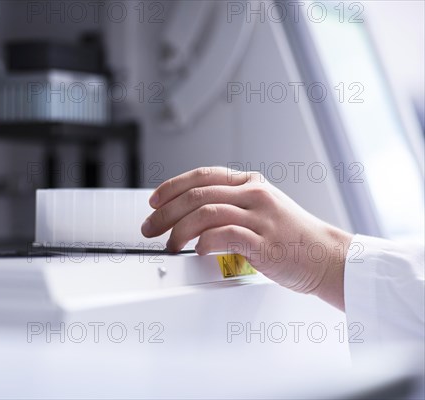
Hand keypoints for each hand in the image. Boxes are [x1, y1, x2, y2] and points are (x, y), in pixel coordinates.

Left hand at [141, 167, 352, 309]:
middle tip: (150, 227)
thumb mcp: (261, 208)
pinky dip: (204, 242)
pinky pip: (224, 235)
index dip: (172, 187)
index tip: (154, 201)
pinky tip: (197, 250)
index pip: (202, 175)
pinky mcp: (264, 242)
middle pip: (197, 194)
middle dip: (166, 212)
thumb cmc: (292, 236)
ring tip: (170, 244)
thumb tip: (189, 214)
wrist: (326, 256)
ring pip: (206, 212)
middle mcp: (254, 195)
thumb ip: (231, 205)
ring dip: (179, 230)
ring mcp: (260, 217)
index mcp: (250, 183)